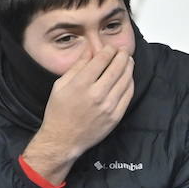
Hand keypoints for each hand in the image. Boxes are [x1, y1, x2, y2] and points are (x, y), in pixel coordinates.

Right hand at [21, 46, 134, 184]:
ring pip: (125, 80)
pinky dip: (130, 83)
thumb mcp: (60, 85)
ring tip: (128, 61)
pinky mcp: (116, 116)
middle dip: (122, 55)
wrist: (63, 140)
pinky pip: (128, 95)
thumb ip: (77, 67)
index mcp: (81, 84)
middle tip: (124, 50)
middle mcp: (97, 94)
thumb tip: (90, 50)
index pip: (101, 60)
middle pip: (117, 68)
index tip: (110, 46)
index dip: (109, 50)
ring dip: (129, 68)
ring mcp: (108, 106)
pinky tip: (128, 77)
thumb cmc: (58, 112)